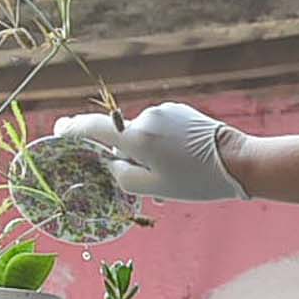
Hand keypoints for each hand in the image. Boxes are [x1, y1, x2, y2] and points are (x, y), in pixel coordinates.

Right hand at [52, 103, 248, 201]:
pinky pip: (161, 128)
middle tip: (154, 178)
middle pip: (123, 136)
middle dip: (130, 155)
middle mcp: (146, 118)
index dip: (73, 130)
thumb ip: (124, 177)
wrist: (238, 160)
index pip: (94, 129)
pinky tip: (185, 159)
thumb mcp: (155, 188)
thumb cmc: (197, 180)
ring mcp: (164, 111)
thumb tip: (112, 164)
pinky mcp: (179, 110)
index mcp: (137, 138)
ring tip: (177, 171)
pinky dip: (164, 142)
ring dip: (150, 151)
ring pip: (144, 134)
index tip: (60, 130)